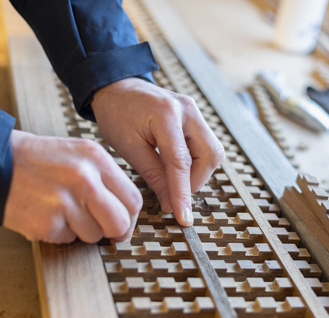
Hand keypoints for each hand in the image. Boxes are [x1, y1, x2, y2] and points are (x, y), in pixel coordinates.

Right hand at [3, 130, 141, 242]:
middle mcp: (84, 179)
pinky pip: (68, 239)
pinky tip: (47, 213)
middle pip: (120, 223)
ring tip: (62, 209)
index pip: (133, 199)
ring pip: (94, 235)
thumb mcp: (79, 154)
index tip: (122, 223)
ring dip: (81, 229)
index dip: (130, 217)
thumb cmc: (39, 160)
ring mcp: (65, 202)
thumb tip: (126, 211)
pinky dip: (59, 232)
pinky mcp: (46, 223)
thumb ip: (106, 179)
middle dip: (113, 230)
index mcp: (96, 159)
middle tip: (99, 226)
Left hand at [92, 77, 224, 225]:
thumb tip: (171, 203)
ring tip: (173, 181)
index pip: (181, 162)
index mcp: (166, 114)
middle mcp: (188, 110)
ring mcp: (194, 112)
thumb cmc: (116, 114)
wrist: (117, 88)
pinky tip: (176, 168)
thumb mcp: (128, 147)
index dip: (183, 193)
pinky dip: (195, 163)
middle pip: (210, 155)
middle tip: (173, 195)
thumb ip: (153, 175)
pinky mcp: (195, 117)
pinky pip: (206, 145)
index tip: (184, 218)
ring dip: (197, 173)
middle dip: (195, 181)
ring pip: (212, 152)